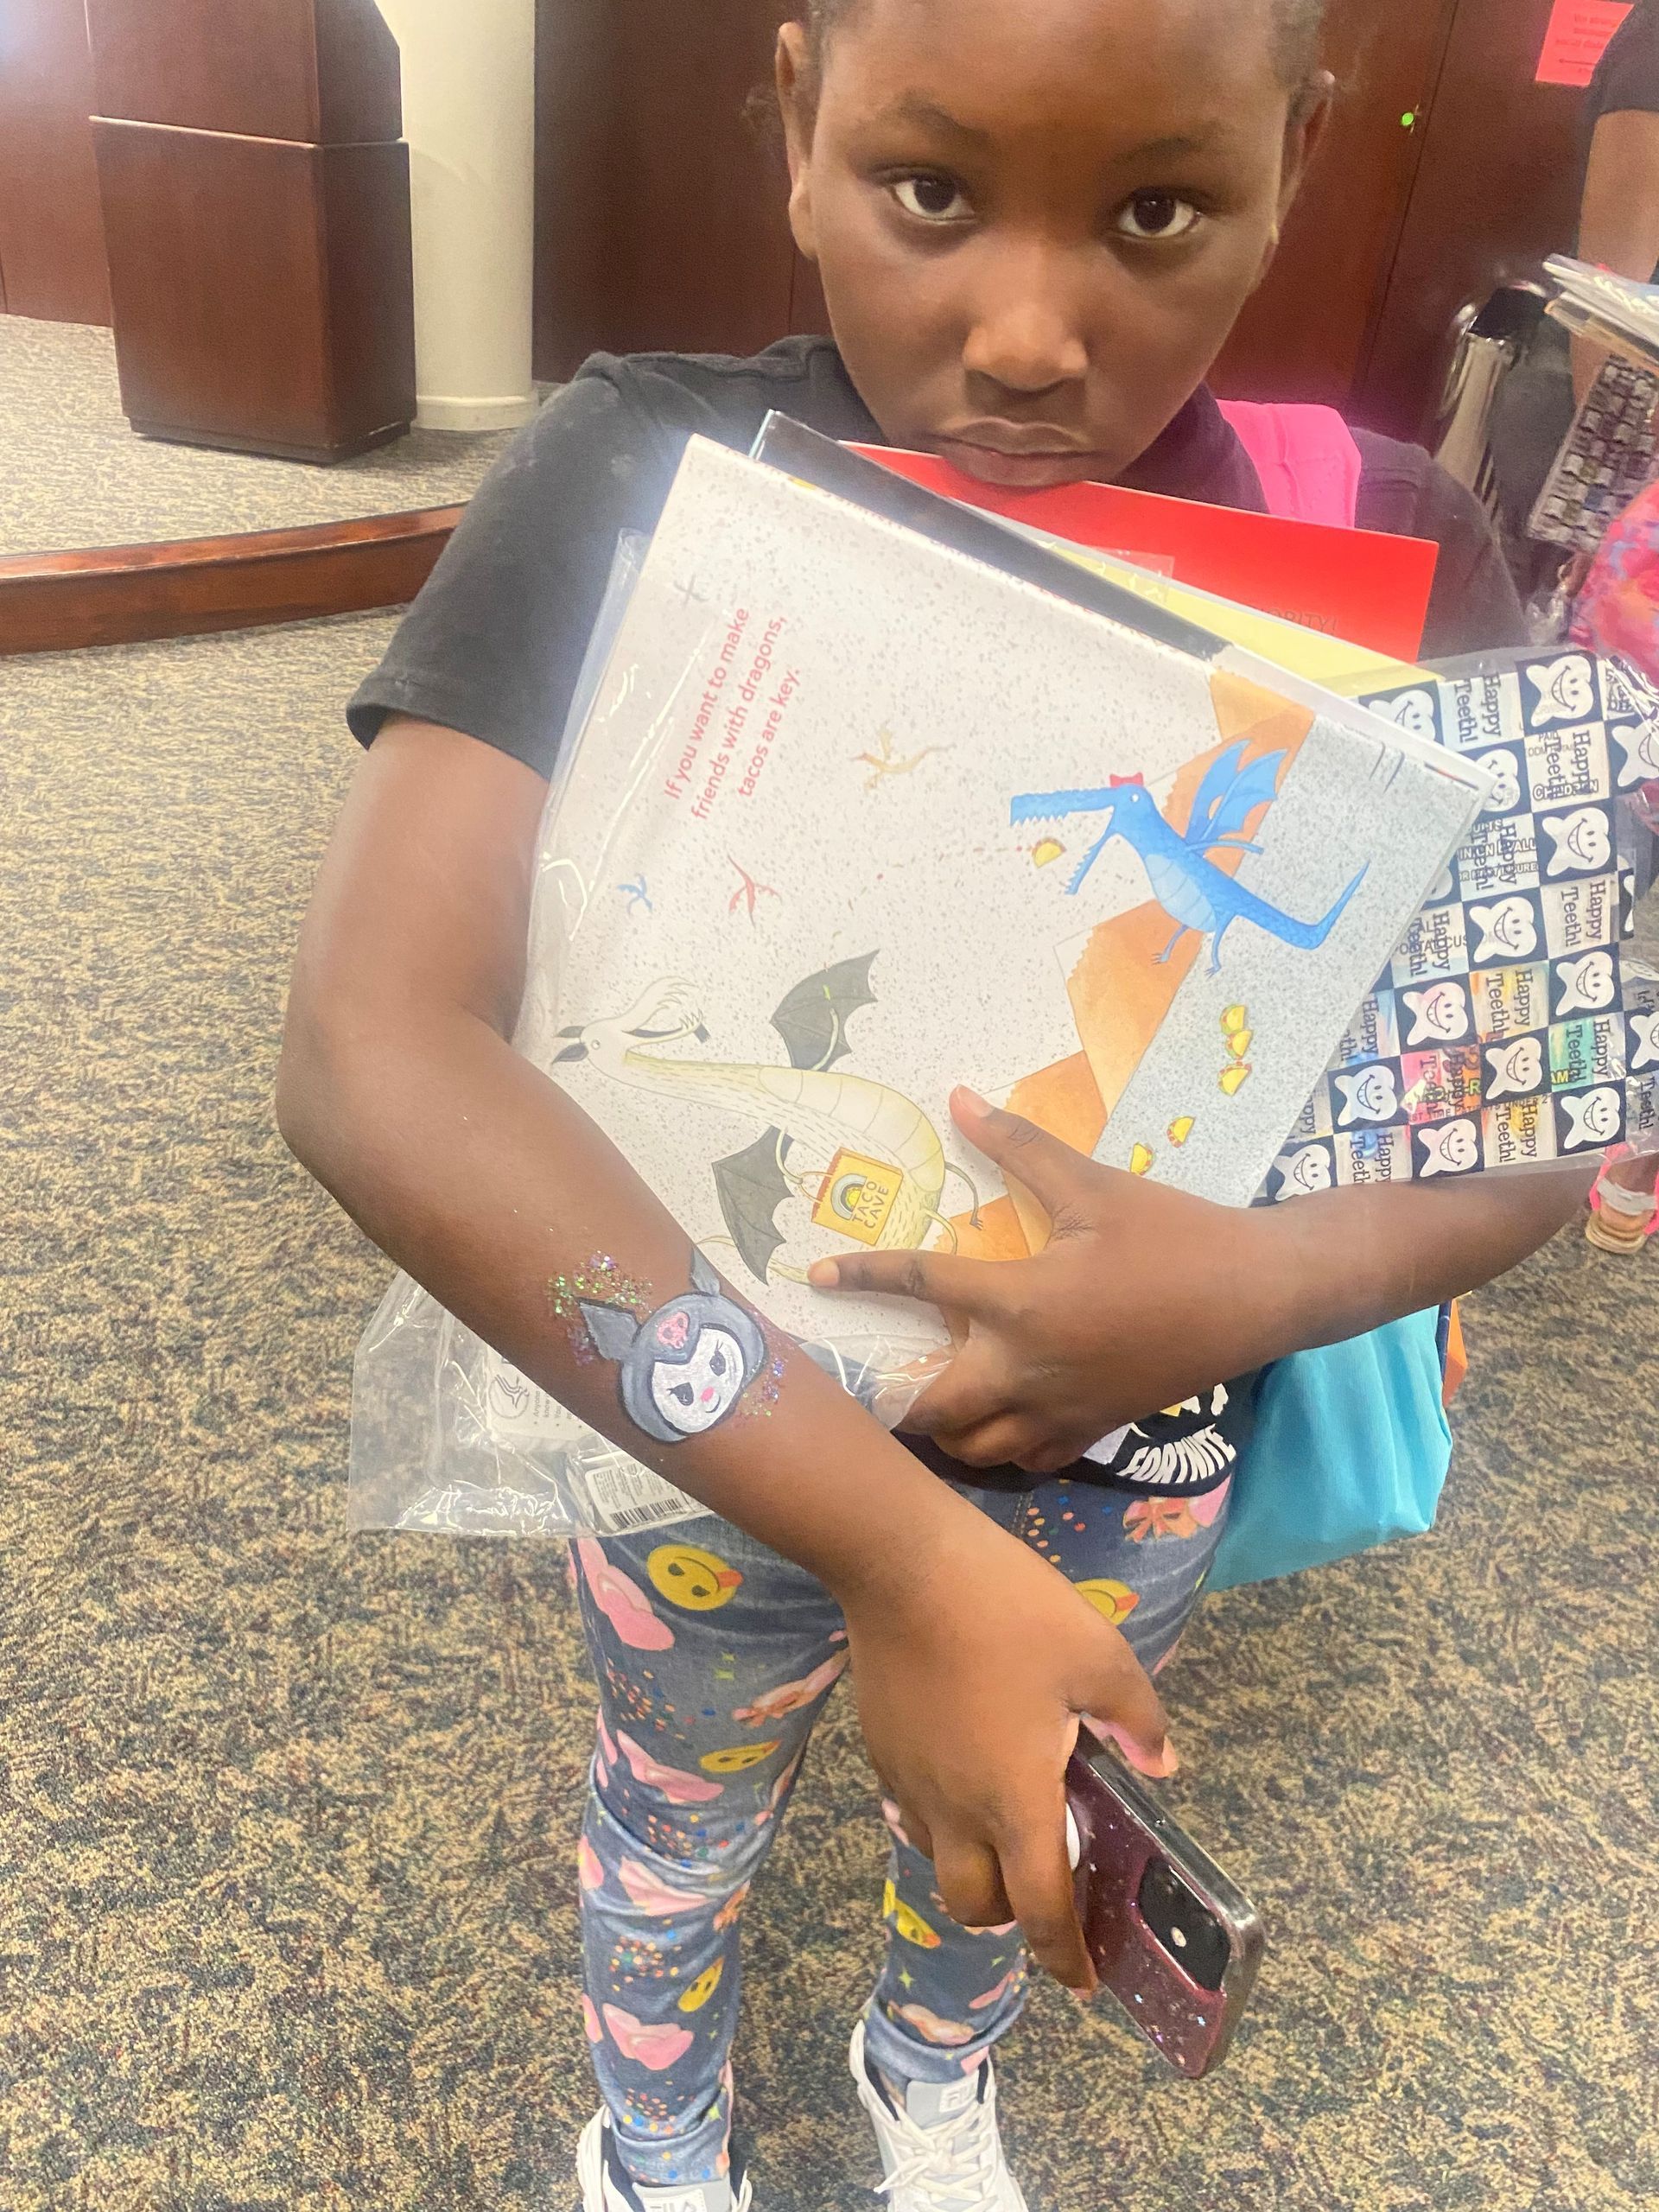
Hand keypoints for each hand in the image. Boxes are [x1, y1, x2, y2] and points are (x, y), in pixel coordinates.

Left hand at [809, 1088, 1264, 1474]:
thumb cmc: (1174, 1235)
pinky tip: (998, 1418)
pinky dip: (1001, 1448)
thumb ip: (1020, 1147)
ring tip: (925, 1398)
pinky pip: (1030, 1459)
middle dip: (891, 1398)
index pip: (921, 1285)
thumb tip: (959, 1099)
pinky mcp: (1096, 1428)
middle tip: (865, 1376)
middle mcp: (1030, 1369)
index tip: (816, 1277)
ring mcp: (1063, 1409)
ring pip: (978, 1448)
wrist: (1258, 1294)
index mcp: (1023, 1303)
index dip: (863, 1277)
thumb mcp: (1093, 1184)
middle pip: (934, 1409)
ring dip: (943, 1431)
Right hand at [839, 1496, 1175, 1990]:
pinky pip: (914, 1810)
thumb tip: (1161, 1765)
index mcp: (1015, 1802)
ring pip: (939, 1860)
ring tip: (1006, 1815)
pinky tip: (965, 1763)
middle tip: (1044, 1881)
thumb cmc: (1009, 1612)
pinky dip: (944, 1815)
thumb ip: (1137, 1720)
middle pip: (975, 1907)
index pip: (1041, 1910)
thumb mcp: (1099, 1655)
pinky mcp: (880, 1748)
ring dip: (975, 1864)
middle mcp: (956, 1811)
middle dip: (1012, 1916)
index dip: (1065, 1957)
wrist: (901, 1563)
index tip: (1083, 1983)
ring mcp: (909, 1781)